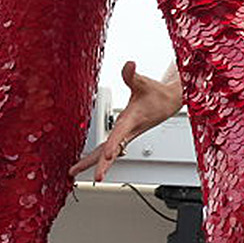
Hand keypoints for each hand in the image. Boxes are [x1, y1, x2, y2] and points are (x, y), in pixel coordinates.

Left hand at [70, 61, 182, 182]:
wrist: (169, 102)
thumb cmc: (156, 94)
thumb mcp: (143, 82)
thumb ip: (132, 74)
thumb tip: (129, 64)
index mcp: (132, 120)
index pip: (121, 134)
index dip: (114, 145)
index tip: (108, 156)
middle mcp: (128, 131)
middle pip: (114, 151)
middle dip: (103, 165)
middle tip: (94, 178)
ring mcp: (127, 135)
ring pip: (109, 153)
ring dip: (93, 163)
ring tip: (74, 171)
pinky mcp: (125, 135)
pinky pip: (110, 149)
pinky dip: (98, 157)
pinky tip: (88, 162)